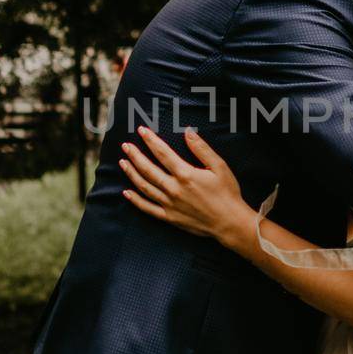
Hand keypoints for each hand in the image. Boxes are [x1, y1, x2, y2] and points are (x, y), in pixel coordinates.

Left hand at [120, 127, 253, 247]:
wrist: (229, 222)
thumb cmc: (227, 193)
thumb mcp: (219, 167)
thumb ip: (201, 149)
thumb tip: (188, 131)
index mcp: (185, 174)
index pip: (162, 152)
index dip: (150, 140)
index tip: (141, 130)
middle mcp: (173, 188)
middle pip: (147, 168)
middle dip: (135, 155)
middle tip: (126, 145)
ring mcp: (169, 204)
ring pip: (144, 186)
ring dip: (131, 173)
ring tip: (123, 162)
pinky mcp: (169, 217)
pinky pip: (147, 208)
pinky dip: (135, 200)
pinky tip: (126, 192)